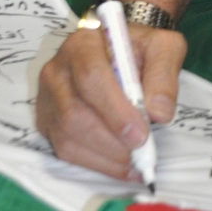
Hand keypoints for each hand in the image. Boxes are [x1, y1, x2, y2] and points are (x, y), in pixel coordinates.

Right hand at [37, 23, 185, 178]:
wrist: (120, 53)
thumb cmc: (139, 49)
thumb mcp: (163, 47)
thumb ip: (164, 74)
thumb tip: (158, 113)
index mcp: (82, 44)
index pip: (91, 78)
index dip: (115, 111)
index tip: (141, 134)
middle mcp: (56, 70)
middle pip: (74, 114)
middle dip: (111, 140)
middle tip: (141, 153)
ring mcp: (47, 98)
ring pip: (66, 137)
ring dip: (103, 157)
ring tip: (135, 162)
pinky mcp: (47, 121)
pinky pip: (63, 150)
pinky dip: (94, 163)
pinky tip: (119, 166)